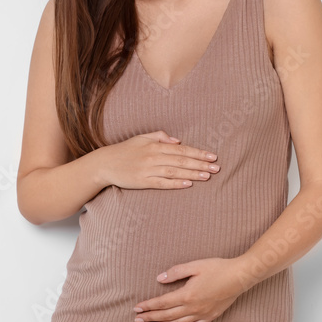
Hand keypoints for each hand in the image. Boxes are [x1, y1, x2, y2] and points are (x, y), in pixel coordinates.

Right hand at [99, 130, 218, 189]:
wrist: (105, 163)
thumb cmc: (124, 150)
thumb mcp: (140, 138)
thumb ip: (159, 137)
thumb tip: (177, 141)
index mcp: (154, 145)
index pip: (181, 149)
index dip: (198, 153)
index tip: (212, 157)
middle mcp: (153, 156)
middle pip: (181, 160)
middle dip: (200, 164)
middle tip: (216, 168)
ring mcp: (148, 169)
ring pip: (174, 172)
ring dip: (192, 174)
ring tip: (207, 176)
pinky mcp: (142, 181)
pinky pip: (162, 183)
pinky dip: (176, 184)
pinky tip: (188, 184)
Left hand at [133, 257, 247, 321]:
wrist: (239, 277)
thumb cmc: (217, 268)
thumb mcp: (194, 265)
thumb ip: (175, 272)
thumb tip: (159, 279)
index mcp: (187, 295)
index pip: (162, 303)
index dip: (148, 306)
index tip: (136, 309)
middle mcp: (192, 308)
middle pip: (166, 315)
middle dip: (150, 318)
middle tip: (137, 321)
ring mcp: (201, 314)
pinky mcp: (210, 317)